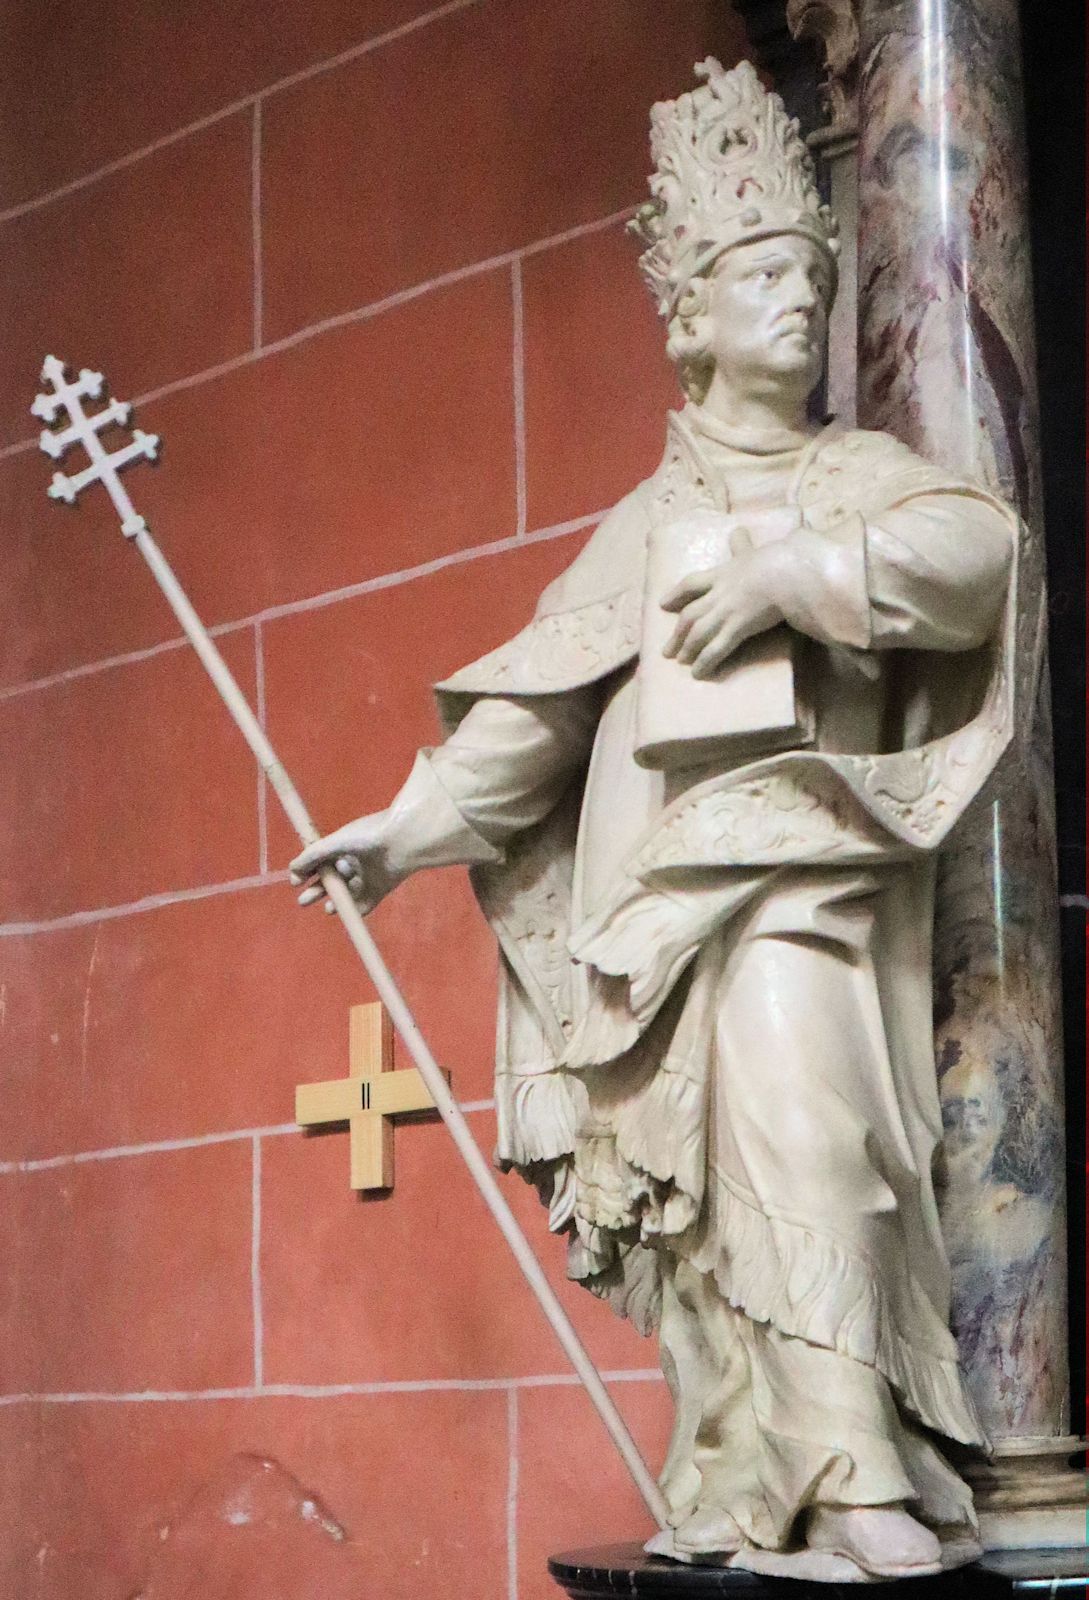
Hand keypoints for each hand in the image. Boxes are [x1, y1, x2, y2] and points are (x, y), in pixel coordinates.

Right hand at [289, 811, 401, 915]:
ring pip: (346, 893)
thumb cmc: (368, 835)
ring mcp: (367, 876)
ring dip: (334, 901)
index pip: (319, 861)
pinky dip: (352, 910)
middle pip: (330, 879)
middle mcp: (354, 861)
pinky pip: (364, 904)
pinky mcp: (380, 890)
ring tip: (327, 908)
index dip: (306, 871)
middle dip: (316, 890)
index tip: (295, 881)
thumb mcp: (335, 842)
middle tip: (303, 901)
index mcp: (343, 845)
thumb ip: (312, 856)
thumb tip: (292, 869)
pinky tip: (342, 911)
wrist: (402, 841)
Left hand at [661, 532, 785, 679]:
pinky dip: (705, 661)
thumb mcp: (753, 550)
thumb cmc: (777, 558)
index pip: (691, 583)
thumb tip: (738, 530)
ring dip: (687, 649)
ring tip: (680, 662)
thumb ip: (743, 545)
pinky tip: (698, 673)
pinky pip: (716, 649)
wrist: (788, 572)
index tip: (662, 604)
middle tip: (667, 650)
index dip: (675, 594)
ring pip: (698, 633)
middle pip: (689, 615)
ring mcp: (726, 611)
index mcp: (722, 573)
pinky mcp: (737, 627)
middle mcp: (719, 593)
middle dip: (677, 633)